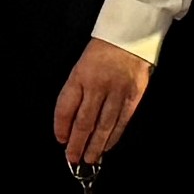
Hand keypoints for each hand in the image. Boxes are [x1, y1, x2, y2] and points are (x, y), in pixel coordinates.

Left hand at [53, 37, 153, 164]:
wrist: (131, 34)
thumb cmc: (103, 49)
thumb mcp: (82, 65)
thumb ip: (76, 90)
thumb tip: (71, 121)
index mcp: (80, 76)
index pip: (66, 107)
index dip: (61, 127)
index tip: (61, 140)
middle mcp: (97, 85)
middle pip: (84, 121)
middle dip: (77, 143)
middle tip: (73, 158)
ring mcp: (117, 91)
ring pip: (103, 125)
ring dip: (95, 145)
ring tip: (89, 158)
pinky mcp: (133, 96)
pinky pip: (122, 121)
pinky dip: (113, 136)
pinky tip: (107, 146)